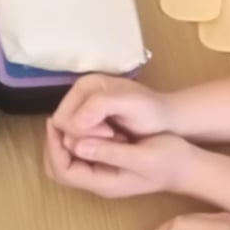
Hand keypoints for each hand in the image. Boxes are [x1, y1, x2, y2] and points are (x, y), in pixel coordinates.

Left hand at [44, 120, 193, 198]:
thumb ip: (110, 152)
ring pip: (69, 162)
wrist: (188, 167)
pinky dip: (77, 140)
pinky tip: (86, 124)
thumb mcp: (142, 155)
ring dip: (65, 142)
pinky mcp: (108, 165)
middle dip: (54, 145)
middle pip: (60, 169)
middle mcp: (99, 182)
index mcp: (104, 182)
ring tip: (70, 119)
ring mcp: (103, 175)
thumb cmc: (169, 160)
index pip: (64, 170)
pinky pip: (82, 155)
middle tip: (58, 120)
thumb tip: (78, 143)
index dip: (54, 146)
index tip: (57, 122)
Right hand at [52, 75, 170, 142]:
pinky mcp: (89, 120)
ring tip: (117, 138)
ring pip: (70, 135)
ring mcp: (83, 107)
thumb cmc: (152, 111)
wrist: (167, 118)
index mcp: (84, 85)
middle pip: (63, 128)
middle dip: (87, 137)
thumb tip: (72, 122)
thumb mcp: (130, 104)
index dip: (83, 132)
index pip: (63, 119)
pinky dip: (95, 143)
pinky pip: (79, 138)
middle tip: (115, 137)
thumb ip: (100, 106)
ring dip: (92, 142)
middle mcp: (79, 94)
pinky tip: (114, 141)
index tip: (112, 133)